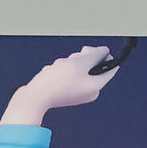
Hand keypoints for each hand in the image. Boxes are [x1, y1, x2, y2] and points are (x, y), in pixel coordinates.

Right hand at [0, 46, 117, 126]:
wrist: (36, 96)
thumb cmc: (57, 81)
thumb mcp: (78, 63)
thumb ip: (94, 55)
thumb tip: (105, 51)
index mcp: (96, 87)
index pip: (110, 68)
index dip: (103, 55)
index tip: (90, 51)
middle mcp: (90, 91)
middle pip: (93, 65)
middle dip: (80, 58)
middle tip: (71, 60)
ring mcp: (79, 92)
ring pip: (79, 67)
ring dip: (69, 62)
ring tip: (59, 68)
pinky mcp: (69, 90)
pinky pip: (70, 73)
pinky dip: (62, 69)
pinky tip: (53, 73)